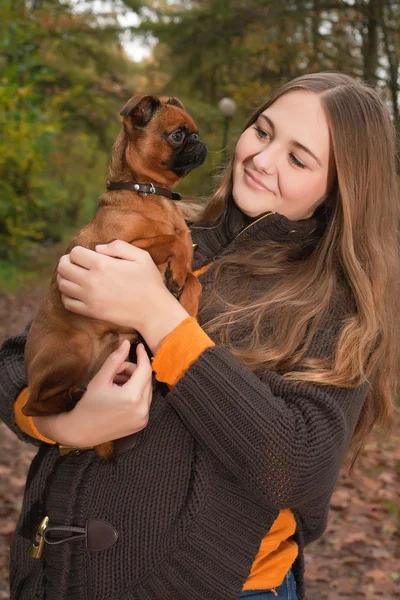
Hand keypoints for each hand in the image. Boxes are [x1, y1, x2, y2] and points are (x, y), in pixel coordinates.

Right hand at [33, 340, 152, 446]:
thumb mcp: (100, 379)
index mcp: (132, 396)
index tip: (138, 346)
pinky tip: (120, 396)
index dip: (142, 356)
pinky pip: (145, 402)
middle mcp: (142, 409)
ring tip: (115, 385)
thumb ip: (115, 360)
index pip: (145, 369)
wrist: (82, 431)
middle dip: (133, 370)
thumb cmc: (88, 403)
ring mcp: (143, 418)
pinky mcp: (142, 424)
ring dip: (135, 382)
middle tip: (115, 372)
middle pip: (146, 379)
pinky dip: (136, 394)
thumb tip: (126, 343)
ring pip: (147, 390)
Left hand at [56, 241, 189, 352]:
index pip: (74, 253)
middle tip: (75, 264)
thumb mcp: (141, 256)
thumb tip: (97, 248)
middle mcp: (91, 281)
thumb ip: (118, 246)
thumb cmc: (149, 282)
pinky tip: (77, 292)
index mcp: (102, 265)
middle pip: (63, 268)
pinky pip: (67, 302)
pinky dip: (68, 296)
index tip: (85, 255)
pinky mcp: (90, 311)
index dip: (78, 251)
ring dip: (66, 278)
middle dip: (67, 262)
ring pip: (62, 285)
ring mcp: (89, 298)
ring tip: (75, 277)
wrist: (153, 311)